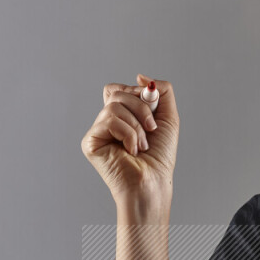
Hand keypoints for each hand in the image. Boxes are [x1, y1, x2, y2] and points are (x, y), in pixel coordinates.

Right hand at [81, 73, 179, 206]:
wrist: (153, 182)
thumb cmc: (160, 157)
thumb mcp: (169, 117)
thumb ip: (162, 91)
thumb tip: (140, 77)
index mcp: (121, 116)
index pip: (118, 89)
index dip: (135, 94)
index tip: (151, 113)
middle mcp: (106, 122)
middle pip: (116, 92)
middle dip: (141, 108)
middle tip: (151, 129)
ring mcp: (97, 132)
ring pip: (113, 104)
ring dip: (136, 125)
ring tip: (141, 145)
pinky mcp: (90, 142)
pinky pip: (109, 120)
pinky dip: (128, 134)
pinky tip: (131, 151)